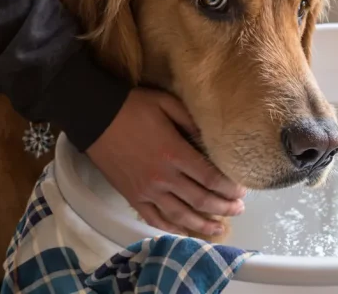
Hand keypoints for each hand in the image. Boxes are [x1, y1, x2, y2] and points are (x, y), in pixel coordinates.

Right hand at [85, 88, 246, 236]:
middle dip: (224, 207)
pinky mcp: (133, 197)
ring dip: (203, 224)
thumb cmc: (132, 107)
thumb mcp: (167, 104)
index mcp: (174, 153)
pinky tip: (185, 232)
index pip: (211, 178)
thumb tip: (213, 139)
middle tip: (239, 208)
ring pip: (181, 216)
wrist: (94, 117)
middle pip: (201, 200)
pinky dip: (172, 228)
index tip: (242, 189)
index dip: (230, 187)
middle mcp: (163, 177)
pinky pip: (155, 219)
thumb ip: (191, 122)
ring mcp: (147, 191)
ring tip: (220, 227)